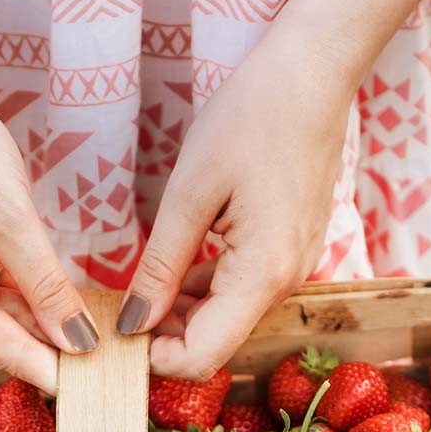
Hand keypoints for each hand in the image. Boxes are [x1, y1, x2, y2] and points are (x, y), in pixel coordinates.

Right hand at [0, 0, 96, 393]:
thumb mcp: (7, 215)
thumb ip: (44, 284)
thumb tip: (79, 344)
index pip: (9, 354)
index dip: (61, 374)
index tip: (112, 394)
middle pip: (9, 343)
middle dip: (62, 353)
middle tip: (127, 371)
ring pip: (11, 321)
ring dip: (54, 328)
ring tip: (115, 345)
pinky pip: (4, 296)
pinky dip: (39, 300)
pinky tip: (78, 307)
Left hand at [115, 0, 430, 378]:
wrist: (315, 72)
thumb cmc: (252, 118)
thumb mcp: (190, 193)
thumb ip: (161, 267)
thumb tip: (133, 324)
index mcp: (262, 276)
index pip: (202, 359)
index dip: (154, 359)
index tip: (115, 332)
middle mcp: (286, 283)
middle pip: (215, 343)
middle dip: (163, 336)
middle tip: (115, 307)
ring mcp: (293, 267)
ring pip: (227, 318)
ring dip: (182, 312)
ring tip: (136, 284)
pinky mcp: (292, 248)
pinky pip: (242, 288)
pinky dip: (205, 288)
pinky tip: (174, 263)